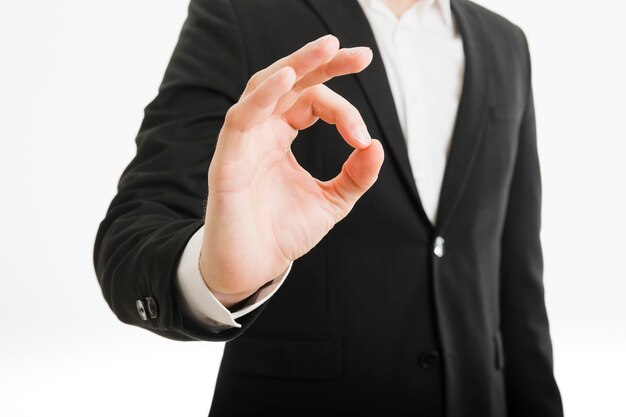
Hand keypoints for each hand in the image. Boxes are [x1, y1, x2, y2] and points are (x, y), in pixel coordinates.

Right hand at [200, 35, 384, 306]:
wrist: (254, 267)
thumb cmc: (283, 232)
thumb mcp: (332, 202)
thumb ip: (355, 176)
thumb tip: (377, 147)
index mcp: (281, 136)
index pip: (313, 101)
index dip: (344, 111)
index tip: (362, 138)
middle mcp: (262, 131)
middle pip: (289, 81)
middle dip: (324, 62)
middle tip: (360, 55)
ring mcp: (243, 141)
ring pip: (264, 86)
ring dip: (296, 65)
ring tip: (328, 48)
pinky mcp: (227, 158)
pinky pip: (242, 117)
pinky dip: (263, 95)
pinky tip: (287, 78)